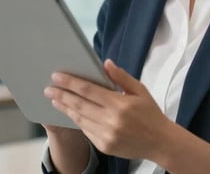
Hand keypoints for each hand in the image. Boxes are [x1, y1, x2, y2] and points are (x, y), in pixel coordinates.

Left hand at [44, 59, 172, 160]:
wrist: (160, 142)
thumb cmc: (150, 113)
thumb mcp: (140, 90)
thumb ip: (121, 77)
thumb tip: (105, 63)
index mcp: (119, 104)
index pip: (88, 90)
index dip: (70, 82)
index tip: (57, 76)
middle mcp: (111, 121)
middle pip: (79, 105)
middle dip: (61, 95)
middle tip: (48, 89)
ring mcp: (106, 135)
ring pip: (79, 119)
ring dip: (65, 108)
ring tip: (55, 100)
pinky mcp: (104, 146)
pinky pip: (86, 131)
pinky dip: (76, 121)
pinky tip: (70, 113)